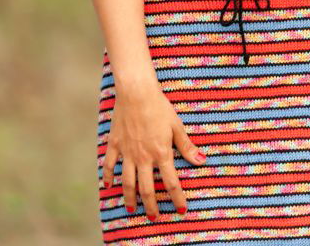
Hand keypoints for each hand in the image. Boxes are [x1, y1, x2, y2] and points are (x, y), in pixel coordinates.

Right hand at [102, 82, 207, 219]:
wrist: (136, 92)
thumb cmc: (159, 106)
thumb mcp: (176, 125)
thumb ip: (186, 146)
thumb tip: (201, 161)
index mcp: (161, 153)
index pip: (171, 182)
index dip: (177, 198)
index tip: (181, 210)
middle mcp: (143, 157)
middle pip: (147, 188)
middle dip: (151, 206)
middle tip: (154, 218)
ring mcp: (127, 152)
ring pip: (127, 182)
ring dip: (130, 198)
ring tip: (132, 209)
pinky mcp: (115, 144)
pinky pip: (110, 165)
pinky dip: (108, 177)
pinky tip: (108, 186)